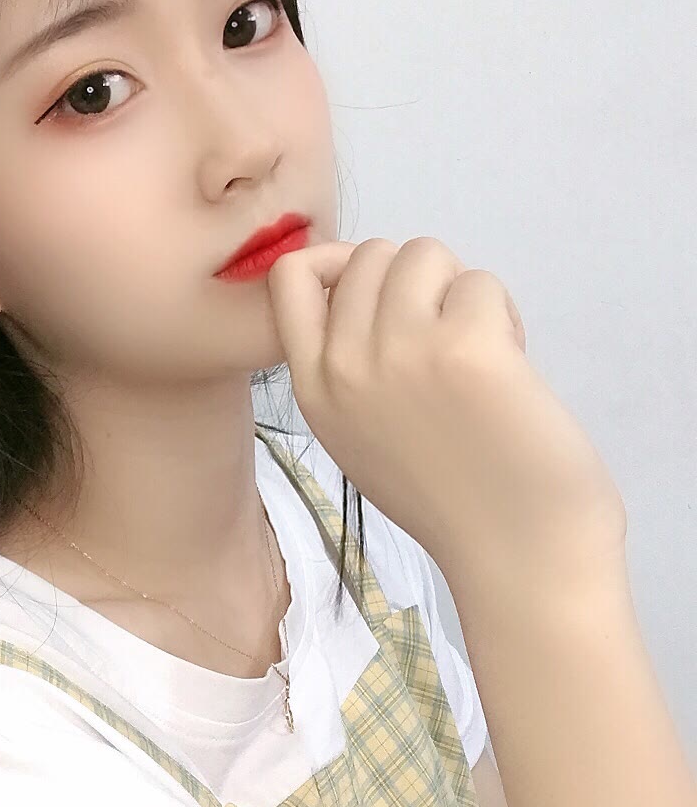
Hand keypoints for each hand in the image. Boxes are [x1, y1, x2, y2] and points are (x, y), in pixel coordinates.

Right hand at [266, 236, 626, 587]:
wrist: (516, 553)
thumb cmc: (451, 498)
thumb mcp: (362, 436)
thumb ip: (349, 367)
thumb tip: (368, 286)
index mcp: (313, 390)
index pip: (290, 276)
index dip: (338, 263)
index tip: (382, 293)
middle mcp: (344, 365)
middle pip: (370, 253)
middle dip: (417, 281)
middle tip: (446, 340)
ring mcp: (400, 350)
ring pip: (424, 254)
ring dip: (460, 292)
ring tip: (480, 352)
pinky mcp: (464, 345)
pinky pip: (480, 282)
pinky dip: (503, 314)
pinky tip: (510, 368)